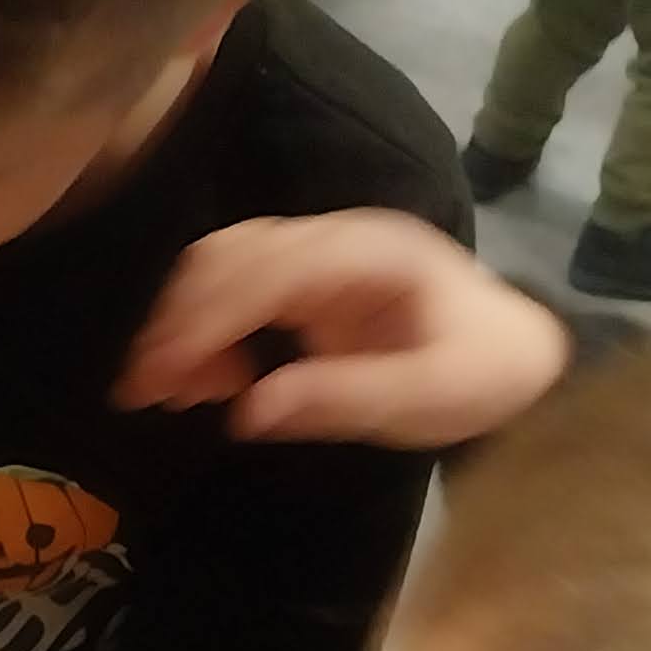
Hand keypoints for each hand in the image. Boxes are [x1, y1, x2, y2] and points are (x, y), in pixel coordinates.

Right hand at [118, 211, 572, 448]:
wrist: (511, 351)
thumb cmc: (479, 373)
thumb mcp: (427, 398)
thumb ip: (342, 400)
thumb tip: (248, 413)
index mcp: (371, 253)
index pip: (269, 269)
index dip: (206, 316)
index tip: (160, 373)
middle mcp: (335, 237)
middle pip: (231, 256)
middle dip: (175, 320)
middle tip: (139, 392)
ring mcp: (317, 250)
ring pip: (220, 264)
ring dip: (179, 322)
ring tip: (163, 392)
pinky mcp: (302, 274)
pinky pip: (233, 283)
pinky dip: (200, 326)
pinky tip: (202, 379)